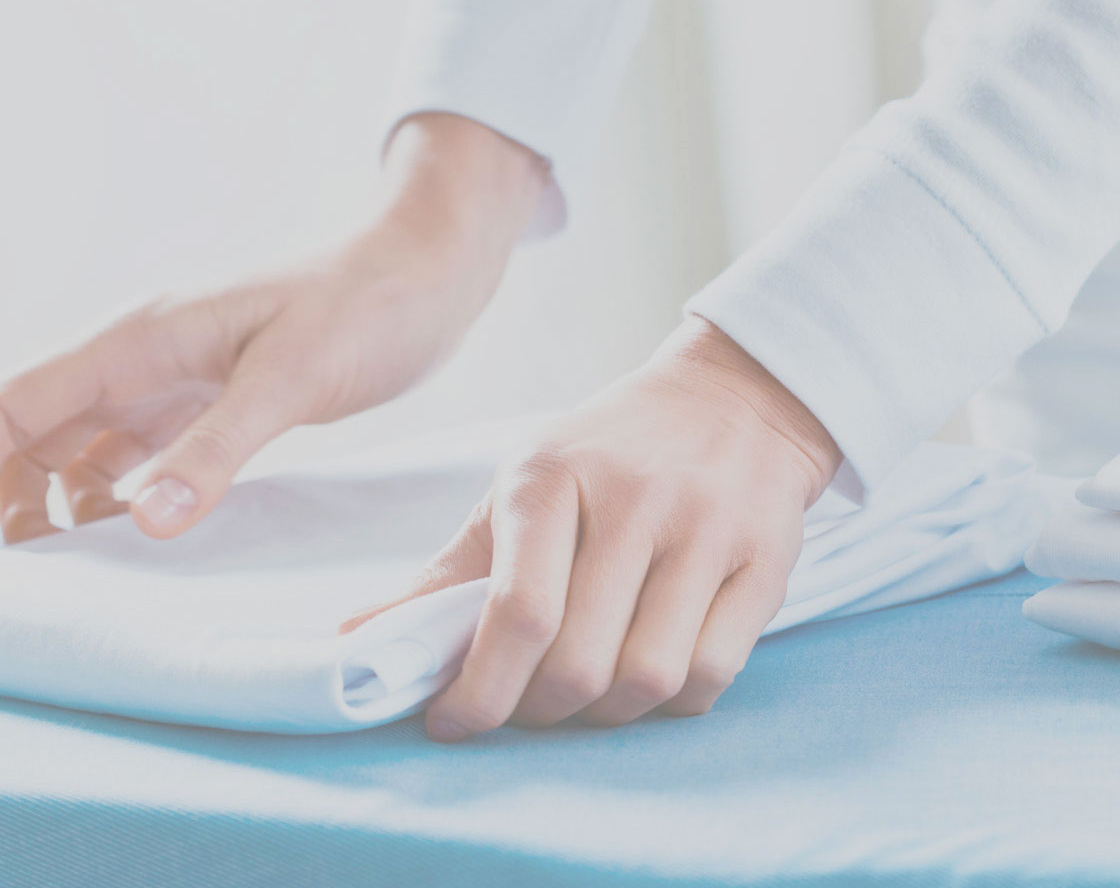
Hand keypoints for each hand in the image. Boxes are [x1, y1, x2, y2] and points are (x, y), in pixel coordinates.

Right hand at [0, 113, 546, 553]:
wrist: (432, 270)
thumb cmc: (368, 305)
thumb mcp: (293, 378)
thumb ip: (218, 449)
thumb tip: (142, 523)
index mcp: (137, 341)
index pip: (7, 410)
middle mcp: (142, 359)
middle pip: (25, 435)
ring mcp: (178, 379)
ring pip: (77, 449)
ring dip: (48, 508)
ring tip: (45, 582)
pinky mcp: (219, 400)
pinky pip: (137, 455)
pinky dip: (113, 500)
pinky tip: (124, 544)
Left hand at [341, 316, 842, 737]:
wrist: (737, 398)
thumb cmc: (611, 453)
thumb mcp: (524, 485)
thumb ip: (449, 571)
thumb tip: (354, 641)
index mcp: (553, 476)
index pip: (519, 612)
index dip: (480, 690)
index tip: (455, 722)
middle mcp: (635, 499)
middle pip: (580, 662)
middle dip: (540, 710)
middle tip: (527, 707)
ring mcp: (708, 530)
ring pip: (650, 678)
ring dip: (607, 714)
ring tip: (589, 696)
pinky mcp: (765, 562)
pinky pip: (713, 674)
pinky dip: (672, 703)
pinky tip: (649, 681)